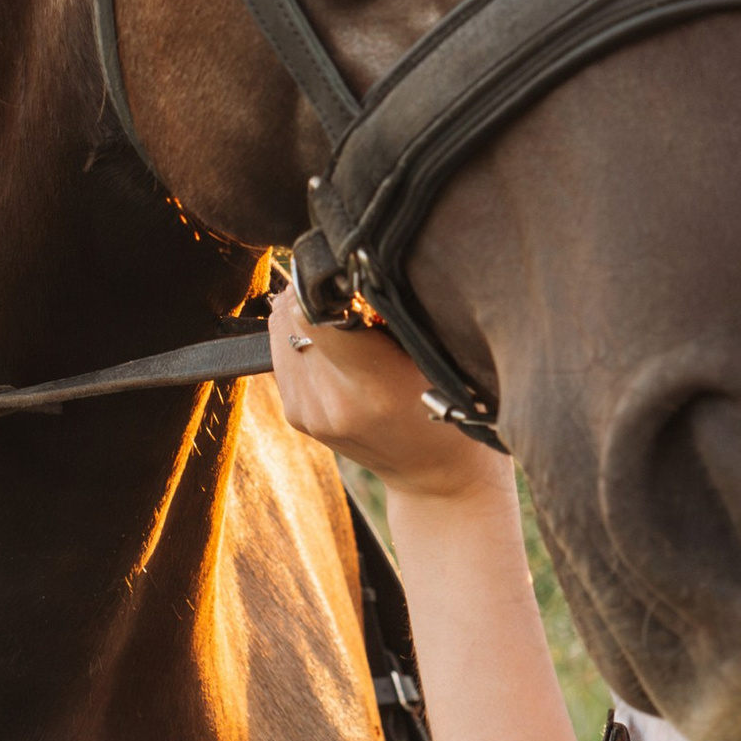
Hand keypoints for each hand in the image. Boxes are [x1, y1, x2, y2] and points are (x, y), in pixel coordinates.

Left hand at [266, 287, 515, 504]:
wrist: (439, 479)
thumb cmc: (459, 410)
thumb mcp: (447, 356)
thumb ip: (399, 313)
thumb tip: (354, 261)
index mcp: (372, 388)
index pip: (312, 309)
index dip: (328, 279)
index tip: (353, 272)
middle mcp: (329, 403)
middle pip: (290, 311)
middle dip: (319, 291)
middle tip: (358, 296)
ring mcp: (307, 412)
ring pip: (280, 325)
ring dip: (308, 311)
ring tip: (352, 322)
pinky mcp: (296, 414)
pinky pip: (282, 349)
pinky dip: (305, 335)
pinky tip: (342, 347)